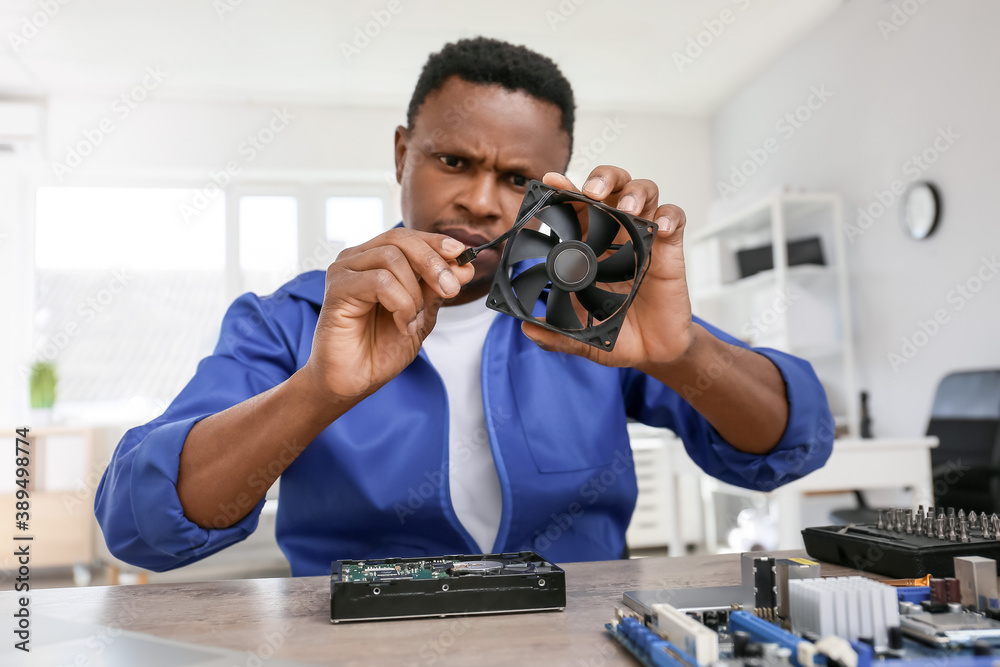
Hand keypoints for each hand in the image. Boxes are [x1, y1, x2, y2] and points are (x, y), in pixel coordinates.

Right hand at [303, 228, 475, 399]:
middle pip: (400, 239)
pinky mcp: (338, 288)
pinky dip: (400, 303)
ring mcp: (345, 271)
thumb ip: (437, 290)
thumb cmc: (379, 350)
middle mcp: (358, 260)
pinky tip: (401, 324)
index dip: (437, 243)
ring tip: (413, 321)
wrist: (354, 381)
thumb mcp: (420, 316)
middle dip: (433, 262)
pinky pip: (379, 281)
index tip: (463, 256)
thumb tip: (464, 267)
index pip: (409, 238)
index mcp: (376, 261)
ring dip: (414, 293)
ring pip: (392, 258)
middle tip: (451, 288)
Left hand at [520, 168, 693, 369]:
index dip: (565, 190)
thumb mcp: (582, 336)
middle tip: (592, 193)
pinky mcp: (669, 249)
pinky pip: (674, 219)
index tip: (550, 182)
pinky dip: (668, 216)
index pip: (577, 206)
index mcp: (589, 245)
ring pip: (644, 192)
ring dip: (634, 193)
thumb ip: (556, 334)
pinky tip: (659, 228)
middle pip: (612, 186)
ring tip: (627, 209)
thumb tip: (527, 328)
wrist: (653, 352)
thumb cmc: (617, 333)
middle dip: (602, 178)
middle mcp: (616, 233)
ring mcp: (644, 238)